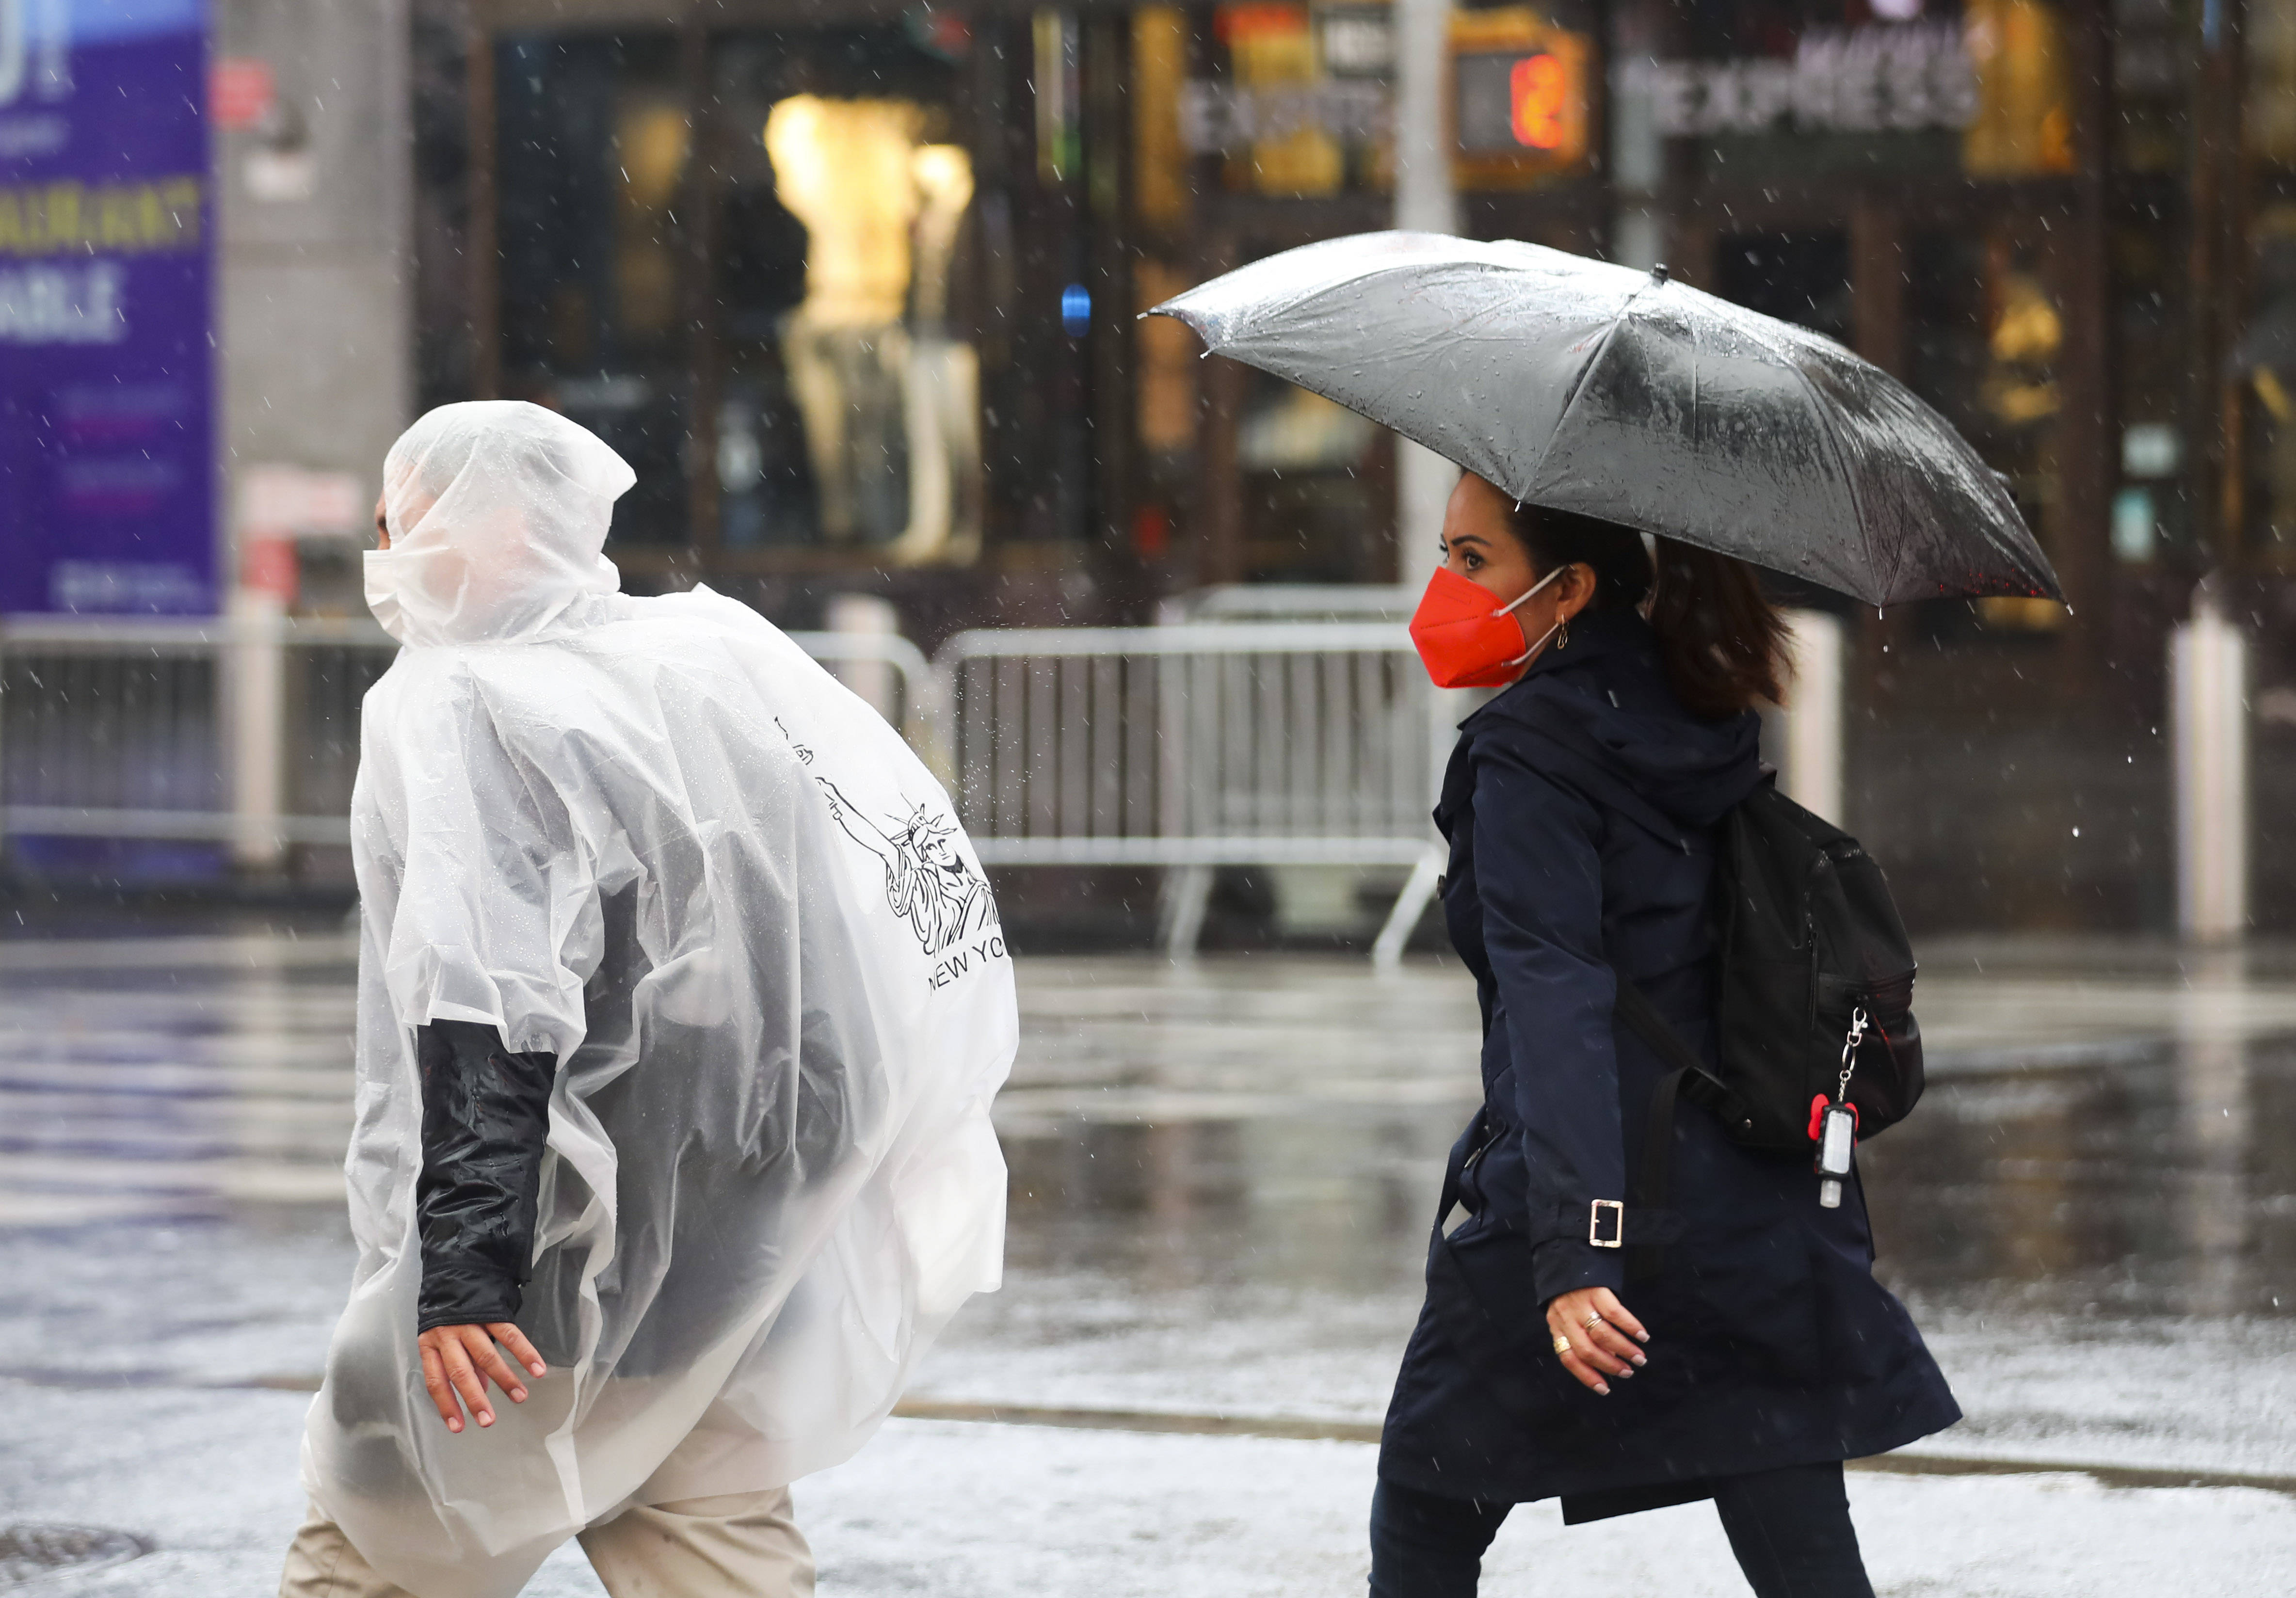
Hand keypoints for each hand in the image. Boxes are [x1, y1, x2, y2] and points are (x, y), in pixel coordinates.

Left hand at [417, 1322, 545, 1432]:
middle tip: (488, 1421)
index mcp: (430, 1345)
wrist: (458, 1268)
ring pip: (487, 1356)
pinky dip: (525, 1352)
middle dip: (475, 1400)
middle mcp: (447, 1336)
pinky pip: (509, 1335)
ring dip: (505, 1380)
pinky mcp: (491, 1312)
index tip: (458, 1427)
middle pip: (460, 1372)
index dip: (447, 1405)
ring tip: (520, 1397)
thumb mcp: (443, 1337)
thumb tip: (479, 1390)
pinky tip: (538, 1368)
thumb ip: (460, 1363)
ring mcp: (470, 1323)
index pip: (436, 1381)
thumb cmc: (449, 1311)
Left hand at [1545, 1287, 1647, 1396]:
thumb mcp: (1565, 1315)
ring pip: (1602, 1335)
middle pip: (1587, 1350)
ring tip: (1638, 1358)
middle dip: (1610, 1365)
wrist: (1566, 1255)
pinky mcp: (1596, 1290)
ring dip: (1623, 1350)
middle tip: (1628, 1372)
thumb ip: (1578, 1335)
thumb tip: (1608, 1361)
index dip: (1587, 1376)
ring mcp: (1581, 1303)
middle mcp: (1566, 1317)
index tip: (1605, 1389)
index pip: (1568, 1358)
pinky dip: (1631, 1327)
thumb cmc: (1569, 1292)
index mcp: (1557, 1326)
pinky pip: (1615, 1313)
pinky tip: (1642, 1335)